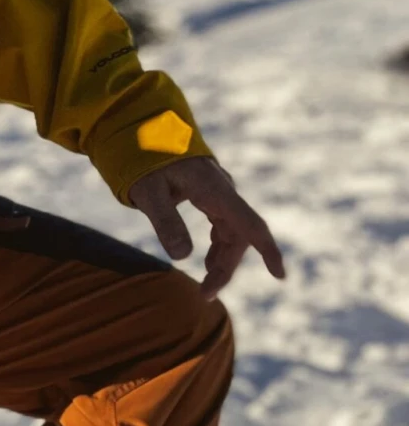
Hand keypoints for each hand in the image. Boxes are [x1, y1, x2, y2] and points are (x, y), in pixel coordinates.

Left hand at [129, 156, 285, 300]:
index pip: (250, 225)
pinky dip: (217, 247)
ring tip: (205, 287)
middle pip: (238, 237)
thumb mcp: (149, 192)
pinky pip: (222, 225)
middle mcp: (223, 192)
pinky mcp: (211, 195)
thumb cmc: (145, 159)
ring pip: (231, 234)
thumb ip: (165, 222)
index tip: (280, 275)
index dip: (267, 251)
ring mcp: (219, 193)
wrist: (147, 130)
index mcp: (215, 190)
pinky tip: (208, 262)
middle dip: (227, 268)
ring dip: (222, 260)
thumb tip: (182, 257)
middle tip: (205, 295)